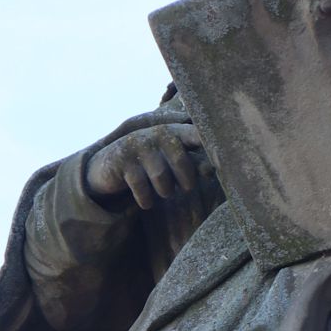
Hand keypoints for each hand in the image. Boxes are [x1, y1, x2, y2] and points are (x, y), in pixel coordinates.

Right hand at [85, 105, 211, 209]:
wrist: (110, 166)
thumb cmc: (152, 164)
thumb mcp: (174, 161)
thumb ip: (195, 163)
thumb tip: (211, 170)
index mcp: (175, 131)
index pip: (196, 135)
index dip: (210, 147)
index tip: (220, 163)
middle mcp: (157, 133)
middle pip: (182, 162)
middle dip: (186, 182)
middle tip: (185, 188)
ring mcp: (138, 144)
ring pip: (162, 178)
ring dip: (164, 191)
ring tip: (162, 191)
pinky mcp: (122, 159)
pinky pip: (142, 188)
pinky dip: (145, 199)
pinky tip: (145, 200)